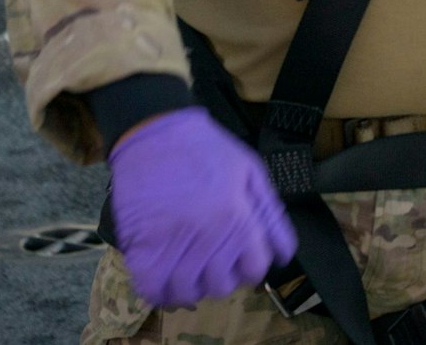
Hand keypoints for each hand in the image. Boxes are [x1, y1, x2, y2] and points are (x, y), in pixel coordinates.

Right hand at [107, 107, 296, 308]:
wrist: (157, 132)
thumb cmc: (208, 149)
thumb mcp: (251, 172)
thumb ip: (270, 214)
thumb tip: (283, 254)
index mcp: (239, 219)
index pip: (255, 269)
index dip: (249, 265)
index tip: (239, 258)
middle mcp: (210, 238)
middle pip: (221, 286)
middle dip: (220, 276)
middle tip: (211, 259)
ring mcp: (175, 246)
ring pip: (187, 293)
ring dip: (189, 286)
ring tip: (187, 267)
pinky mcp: (142, 248)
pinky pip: (152, 289)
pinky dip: (159, 289)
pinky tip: (163, 275)